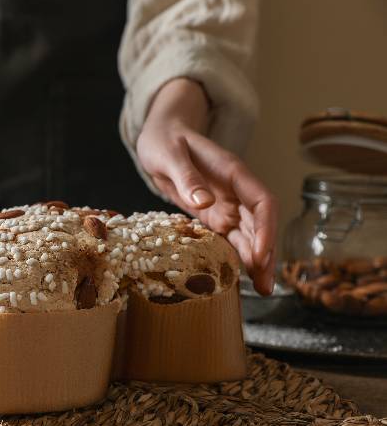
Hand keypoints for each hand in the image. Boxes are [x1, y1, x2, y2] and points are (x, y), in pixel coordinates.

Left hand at [138, 78, 277, 294]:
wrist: (159, 137)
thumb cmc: (165, 140)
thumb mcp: (170, 155)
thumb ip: (187, 177)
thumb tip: (204, 202)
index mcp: (232, 172)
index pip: (261, 202)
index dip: (266, 228)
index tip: (260, 254)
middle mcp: (235, 190)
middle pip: (260, 224)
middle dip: (266, 254)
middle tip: (266, 286)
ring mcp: (226, 204)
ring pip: (249, 235)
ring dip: (257, 261)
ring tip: (262, 289)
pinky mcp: (214, 215)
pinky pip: (230, 238)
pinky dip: (237, 256)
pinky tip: (240, 277)